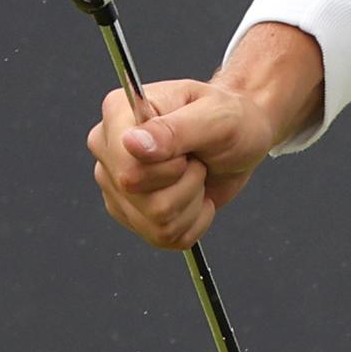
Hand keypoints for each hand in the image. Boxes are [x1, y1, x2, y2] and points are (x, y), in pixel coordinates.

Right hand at [87, 22, 319, 251]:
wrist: (242, 137)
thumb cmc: (230, 118)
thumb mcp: (214, 116)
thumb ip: (173, 130)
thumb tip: (131, 143)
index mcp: (118, 113)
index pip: (126, 167)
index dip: (167, 169)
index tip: (187, 152)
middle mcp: (108, 149)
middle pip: (137, 196)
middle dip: (184, 185)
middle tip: (196, 160)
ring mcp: (116, 184)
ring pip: (154, 222)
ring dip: (191, 203)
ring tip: (196, 175)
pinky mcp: (131, 213)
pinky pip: (162, 237)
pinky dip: (192, 223)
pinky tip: (196, 197)